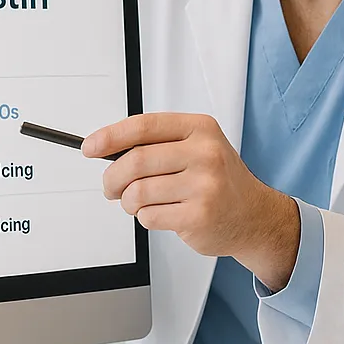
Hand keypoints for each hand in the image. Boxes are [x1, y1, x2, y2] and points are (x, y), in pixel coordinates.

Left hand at [84, 113, 300, 288]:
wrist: (253, 215)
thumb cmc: (218, 180)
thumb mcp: (196, 147)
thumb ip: (157, 144)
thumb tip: (105, 148)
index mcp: (200, 129)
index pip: (144, 126)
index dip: (110, 136)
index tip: (90, 147)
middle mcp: (205, 154)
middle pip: (135, 161)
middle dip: (112, 178)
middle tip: (111, 187)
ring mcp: (204, 186)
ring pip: (138, 192)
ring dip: (129, 202)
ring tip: (139, 203)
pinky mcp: (199, 216)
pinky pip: (150, 216)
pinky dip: (146, 217)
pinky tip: (163, 213)